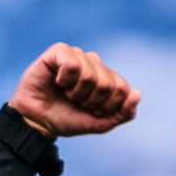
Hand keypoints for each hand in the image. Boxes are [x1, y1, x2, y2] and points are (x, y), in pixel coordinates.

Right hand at [6, 43, 140, 137]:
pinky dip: (64, 80)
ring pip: (90, 74)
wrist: (38, 122)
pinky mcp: (58, 52)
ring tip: (66, 93)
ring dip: (76, 92)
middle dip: (91, 101)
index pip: (123, 89)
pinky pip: (71, 64)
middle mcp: (94, 64)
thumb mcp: (100, 123)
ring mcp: (77, 56)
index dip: (107, 106)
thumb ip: (123, 113)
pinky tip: (57, 81)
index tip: (92, 111)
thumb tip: (137, 94)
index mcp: (107, 79)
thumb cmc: (68, 119)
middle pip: (107, 83)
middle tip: (77, 102)